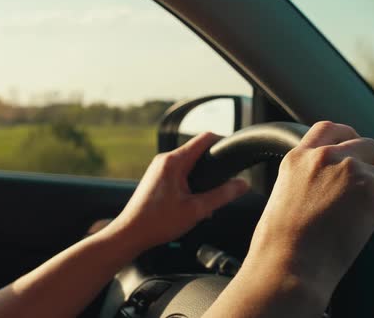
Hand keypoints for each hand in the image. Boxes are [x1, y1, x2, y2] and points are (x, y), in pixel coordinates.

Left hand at [110, 132, 249, 251]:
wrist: (130, 234)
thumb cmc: (157, 223)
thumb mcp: (197, 210)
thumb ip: (222, 195)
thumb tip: (243, 184)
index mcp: (174, 161)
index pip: (205, 139)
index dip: (222, 143)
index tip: (234, 155)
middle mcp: (164, 160)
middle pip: (198, 152)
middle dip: (212, 167)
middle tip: (223, 185)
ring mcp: (159, 168)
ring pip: (189, 164)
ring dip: (201, 179)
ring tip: (205, 201)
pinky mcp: (157, 179)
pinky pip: (180, 173)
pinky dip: (190, 185)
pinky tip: (192, 205)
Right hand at [245, 121, 373, 305]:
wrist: (287, 265)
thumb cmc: (278, 246)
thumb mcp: (281, 198)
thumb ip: (305, 181)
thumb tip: (330, 189)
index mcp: (298, 158)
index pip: (329, 129)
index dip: (347, 138)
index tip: (354, 154)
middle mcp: (324, 157)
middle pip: (367, 146)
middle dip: (373, 168)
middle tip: (367, 196)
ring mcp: (350, 171)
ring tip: (369, 226)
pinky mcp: (372, 193)